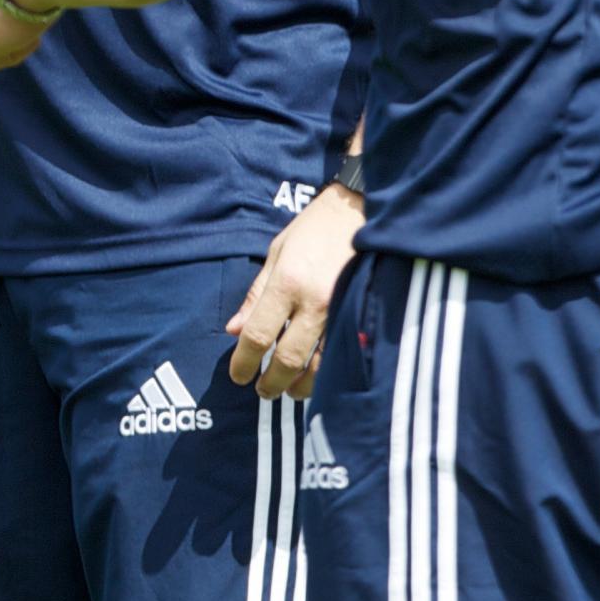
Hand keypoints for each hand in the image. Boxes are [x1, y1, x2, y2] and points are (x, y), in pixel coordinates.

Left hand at [229, 184, 364, 399]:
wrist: (364, 210)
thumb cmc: (316, 227)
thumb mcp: (277, 251)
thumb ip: (256, 294)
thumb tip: (235, 331)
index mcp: (287, 282)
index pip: (258, 336)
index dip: (244, 363)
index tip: (238, 375)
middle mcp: (314, 302)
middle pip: (287, 359)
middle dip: (270, 383)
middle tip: (262, 390)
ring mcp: (341, 310)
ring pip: (318, 365)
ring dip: (300, 385)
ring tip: (290, 390)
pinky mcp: (361, 313)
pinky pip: (342, 354)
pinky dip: (327, 373)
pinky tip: (318, 378)